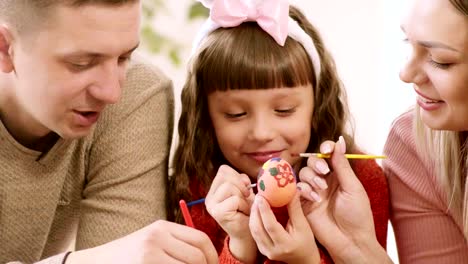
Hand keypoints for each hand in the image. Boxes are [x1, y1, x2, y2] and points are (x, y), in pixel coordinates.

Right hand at [67, 220, 217, 263]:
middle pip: (197, 256)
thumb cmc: (127, 257)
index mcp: (162, 227)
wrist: (95, 263)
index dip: (212, 256)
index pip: (200, 239)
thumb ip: (174, 245)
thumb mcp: (151, 243)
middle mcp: (157, 236)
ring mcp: (150, 252)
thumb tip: (205, 258)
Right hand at [204, 165, 255, 261]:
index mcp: (214, 190)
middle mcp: (210, 197)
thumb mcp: (245, 191)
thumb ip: (241, 180)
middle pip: (225, 176)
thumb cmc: (247, 211)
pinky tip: (243, 213)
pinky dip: (243, 205)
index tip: (245, 187)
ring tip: (244, 207)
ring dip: (242, 197)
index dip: (238, 176)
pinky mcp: (217, 212)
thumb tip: (244, 179)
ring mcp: (211, 205)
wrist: (248, 234)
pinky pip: (234, 199)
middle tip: (245, 199)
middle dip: (241, 186)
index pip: (223, 170)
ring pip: (229, 187)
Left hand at [249, 194, 319, 263]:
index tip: (262, 196)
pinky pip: (254, 234)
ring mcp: (266, 251)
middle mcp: (273, 250)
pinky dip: (254, 221)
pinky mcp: (262, 250)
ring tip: (257, 202)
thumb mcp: (303, 226)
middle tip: (258, 196)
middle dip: (256, 210)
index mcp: (286, 244)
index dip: (265, 210)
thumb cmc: (306, 242)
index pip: (271, 226)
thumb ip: (295, 208)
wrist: (303, 259)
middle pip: (258, 228)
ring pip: (254, 231)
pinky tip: (257, 211)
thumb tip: (292, 190)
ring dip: (253, 215)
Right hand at [297, 137, 389, 262]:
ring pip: (303, 173)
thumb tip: (339, 141)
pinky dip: (304, 190)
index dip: (325, 148)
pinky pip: (296, 189)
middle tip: (325, 173)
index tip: (326, 149)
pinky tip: (314, 199)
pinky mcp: (302, 203)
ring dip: (311, 178)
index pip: (327, 154)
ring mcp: (312, 191)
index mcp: (338, 175)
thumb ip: (342, 164)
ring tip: (321, 190)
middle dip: (316, 164)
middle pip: (312, 161)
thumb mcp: (352, 187)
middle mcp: (324, 181)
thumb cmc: (357, 215)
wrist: (350, 241)